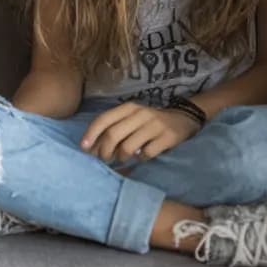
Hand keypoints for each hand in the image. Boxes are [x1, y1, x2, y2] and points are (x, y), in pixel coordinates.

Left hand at [80, 101, 199, 164]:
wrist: (182, 119)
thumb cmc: (149, 122)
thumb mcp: (131, 118)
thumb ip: (114, 128)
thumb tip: (91, 147)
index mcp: (128, 108)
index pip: (104, 119)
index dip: (91, 134)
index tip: (84, 148)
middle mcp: (140, 114)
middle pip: (113, 134)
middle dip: (104, 151)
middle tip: (104, 159)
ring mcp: (155, 125)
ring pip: (128, 146)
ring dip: (121, 157)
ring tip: (122, 158)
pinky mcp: (167, 137)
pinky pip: (146, 154)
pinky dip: (140, 158)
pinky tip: (141, 156)